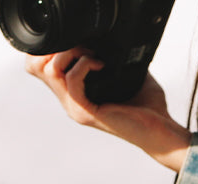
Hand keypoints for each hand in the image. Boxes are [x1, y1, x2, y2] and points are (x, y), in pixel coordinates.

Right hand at [25, 49, 192, 171]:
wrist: (161, 132)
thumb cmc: (147, 108)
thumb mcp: (127, 74)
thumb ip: (114, 57)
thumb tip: (113, 37)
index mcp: (75, 93)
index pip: (40, 67)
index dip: (50, 49)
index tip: (79, 43)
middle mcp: (70, 101)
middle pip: (36, 67)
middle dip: (56, 47)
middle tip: (84, 47)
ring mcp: (75, 107)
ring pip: (50, 71)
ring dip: (71, 53)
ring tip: (93, 55)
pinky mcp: (85, 112)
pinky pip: (71, 81)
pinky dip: (84, 65)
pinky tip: (101, 64)